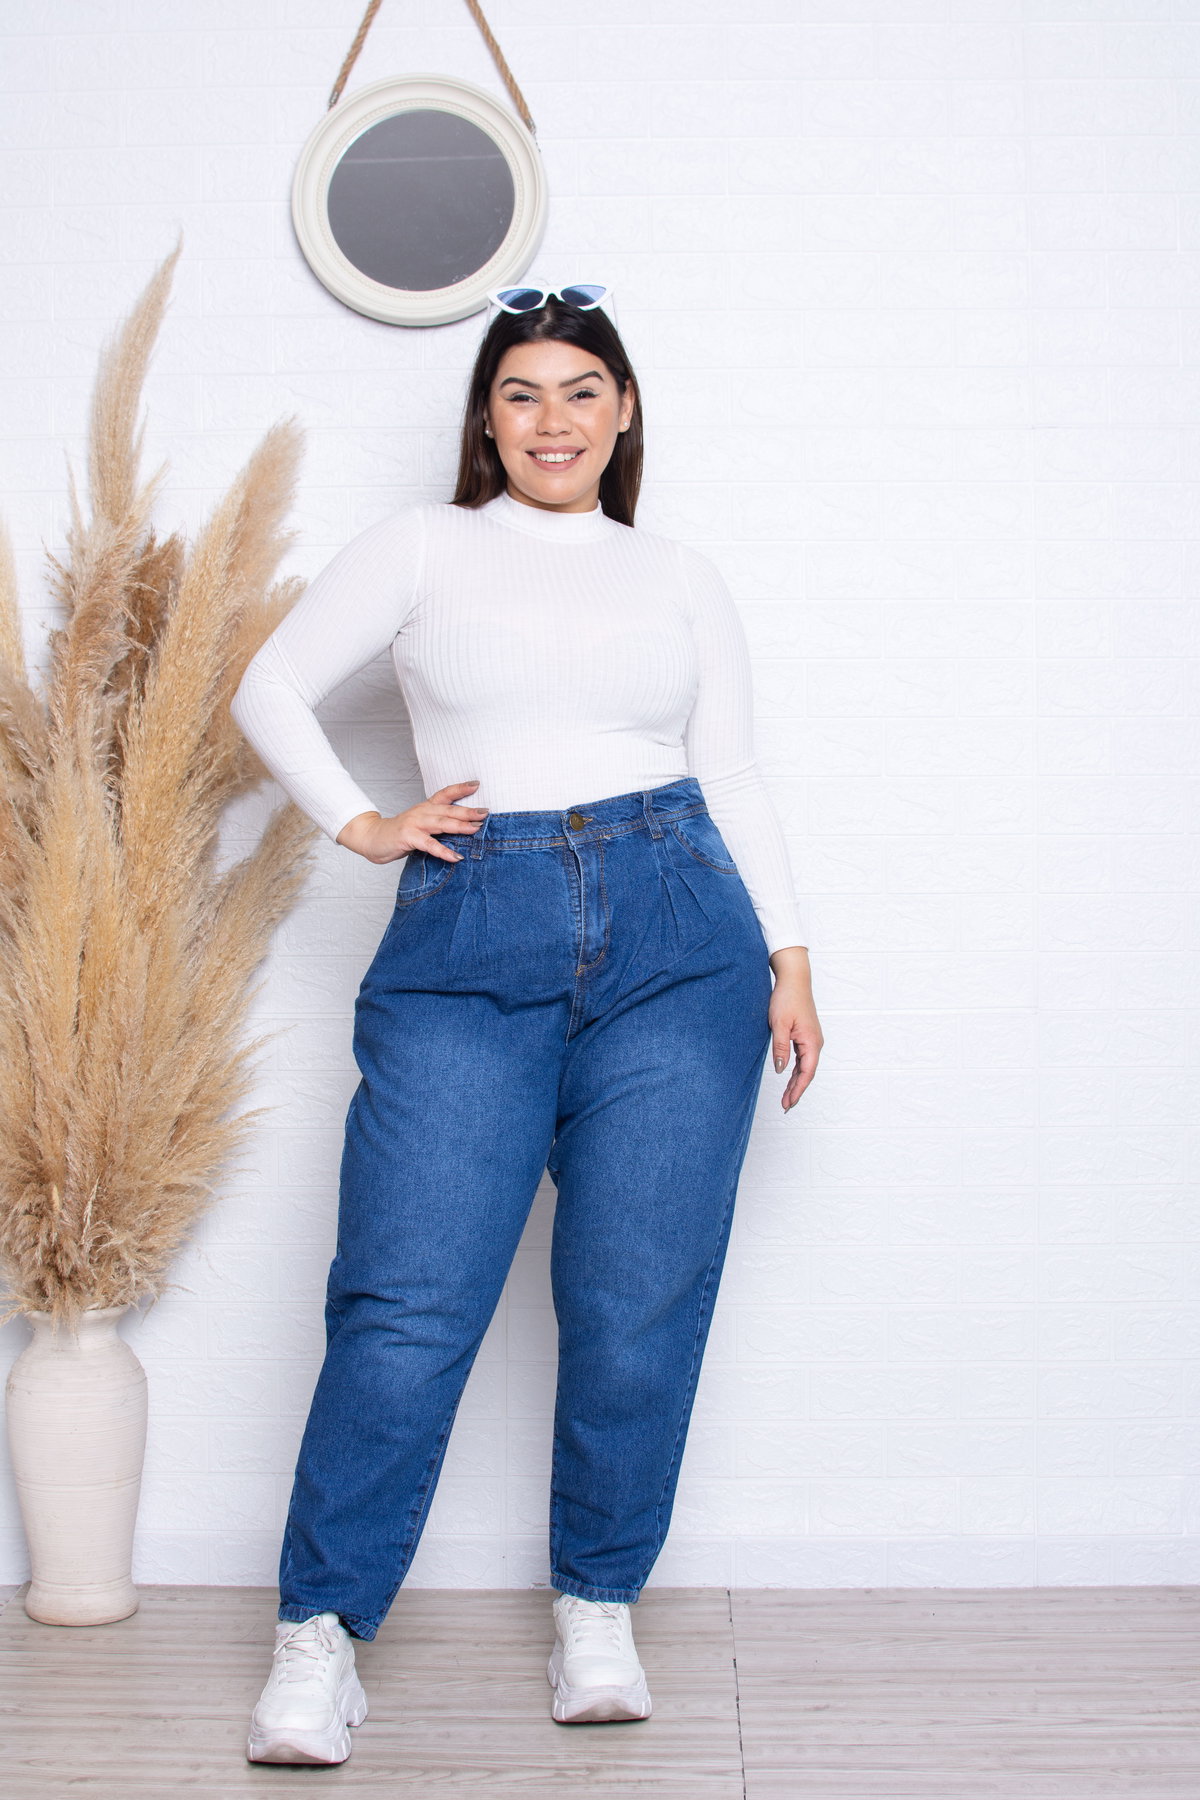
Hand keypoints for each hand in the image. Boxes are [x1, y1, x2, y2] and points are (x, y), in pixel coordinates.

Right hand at [335, 781, 487, 864]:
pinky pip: (429, 844)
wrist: (373, 838)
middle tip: (486, 812)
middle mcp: (422, 812)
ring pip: (441, 824)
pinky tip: (456, 856)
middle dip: (468, 811)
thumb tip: (464, 828)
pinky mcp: (408, 837)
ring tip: (476, 829)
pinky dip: (444, 851)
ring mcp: (414, 824)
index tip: (477, 784)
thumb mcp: (421, 824)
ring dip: (460, 826)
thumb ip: (438, 824)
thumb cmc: (400, 833)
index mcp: (426, 807)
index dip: (460, 788)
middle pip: (448, 809)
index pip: (445, 794)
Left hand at [767, 946, 821, 1112]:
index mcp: (811, 1042)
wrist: (794, 979)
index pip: (806, 1073)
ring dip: (796, 1082)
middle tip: (786, 1106)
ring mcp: (812, 1039)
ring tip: (787, 1097)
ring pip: (805, 1066)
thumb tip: (782, 1071)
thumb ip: (780, 1049)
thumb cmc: (787, 999)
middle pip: (807, 1073)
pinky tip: (789, 1077)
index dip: (797, 1090)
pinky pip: (803, 1058)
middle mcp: (815, 1043)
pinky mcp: (806, 1035)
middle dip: (797, 1090)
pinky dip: (796, 1070)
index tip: (789, 1103)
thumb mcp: (779, 1025)